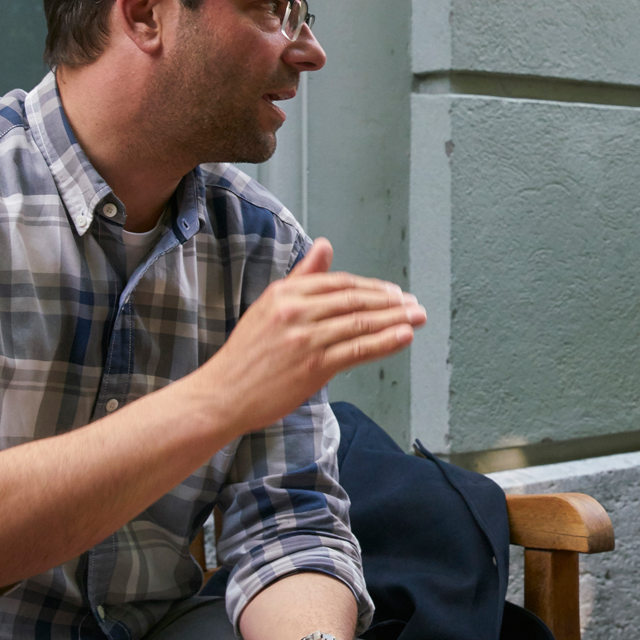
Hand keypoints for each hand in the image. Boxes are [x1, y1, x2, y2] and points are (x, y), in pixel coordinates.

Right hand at [197, 239, 425, 435]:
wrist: (222, 395)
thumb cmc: (247, 356)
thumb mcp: (269, 307)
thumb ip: (302, 277)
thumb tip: (325, 245)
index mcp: (285, 293)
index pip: (340, 283)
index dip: (371, 287)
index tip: (393, 293)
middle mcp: (296, 311)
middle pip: (355, 300)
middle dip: (390, 302)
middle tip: (413, 304)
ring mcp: (305, 339)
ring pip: (361, 323)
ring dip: (396, 320)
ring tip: (417, 317)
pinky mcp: (314, 366)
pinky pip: (358, 350)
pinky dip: (385, 342)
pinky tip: (404, 336)